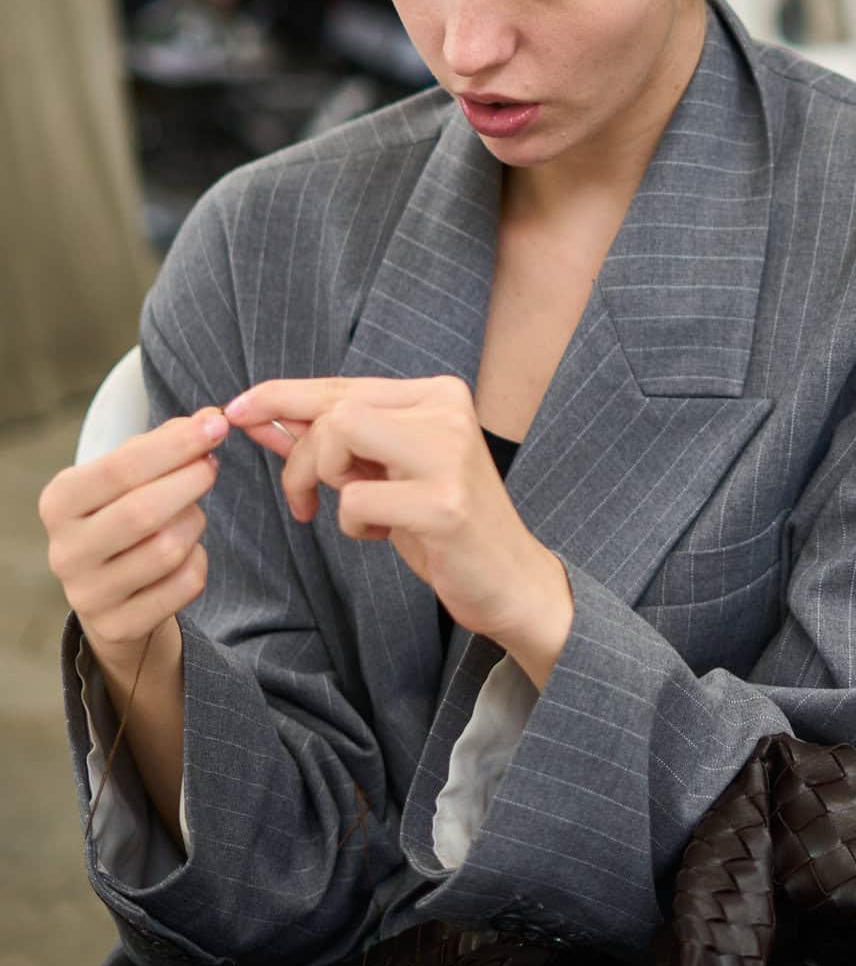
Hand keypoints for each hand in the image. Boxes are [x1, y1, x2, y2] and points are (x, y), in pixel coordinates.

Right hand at [40, 407, 228, 674]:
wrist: (111, 592)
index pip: (119, 468)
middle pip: (143, 512)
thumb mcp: (129, 477)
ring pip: (168, 550)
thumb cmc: (123, 515)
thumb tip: (210, 418)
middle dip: (190, 481)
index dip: (174, 445)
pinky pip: (183, 585)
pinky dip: (199, 561)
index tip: (215, 425)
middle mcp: (65, 550)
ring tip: (192, 513)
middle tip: (212, 465)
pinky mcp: (119, 625)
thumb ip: (165, 443)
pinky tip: (189, 551)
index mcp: (60, 503)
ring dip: (195, 523)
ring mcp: (89, 594)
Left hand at [224, 375, 572, 681]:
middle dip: (299, 458)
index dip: (282, 396)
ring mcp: (449, 454)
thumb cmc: (443, 525)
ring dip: (322, 482)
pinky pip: (356, 500)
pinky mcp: (444, 503)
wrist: (510, 579)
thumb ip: (331, 441)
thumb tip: (261, 417)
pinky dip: (351, 523)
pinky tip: (382, 535)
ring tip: (351, 513)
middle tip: (302, 500)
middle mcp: (447, 411)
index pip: (342, 386)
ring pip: (339, 437)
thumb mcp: (384, 472)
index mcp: (437, 395)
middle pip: (334, 411)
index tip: (235, 411)